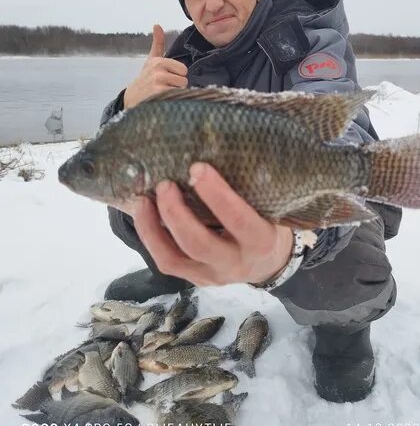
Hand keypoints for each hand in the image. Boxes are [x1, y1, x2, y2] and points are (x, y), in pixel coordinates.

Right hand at [124, 25, 187, 108]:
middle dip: (177, 86)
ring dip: (175, 95)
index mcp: (159, 62)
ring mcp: (158, 84)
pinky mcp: (159, 96)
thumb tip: (157, 25)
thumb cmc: (145, 79)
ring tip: (163, 95)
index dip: (177, 76)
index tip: (166, 79)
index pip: (183, 70)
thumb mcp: (151, 60)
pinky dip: (172, 102)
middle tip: (164, 88)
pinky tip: (162, 101)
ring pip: (181, 90)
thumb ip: (157, 44)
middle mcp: (158, 72)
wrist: (131, 99)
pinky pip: (177, 98)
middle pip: (184, 81)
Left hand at [132, 163, 293, 286]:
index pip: (238, 220)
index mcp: (261, 241)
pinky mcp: (194, 279)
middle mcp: (236, 262)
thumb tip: (214, 146)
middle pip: (199, 243)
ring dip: (154, 226)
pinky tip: (144, 213)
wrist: (269, 264)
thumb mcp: (269, 207)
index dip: (216, 194)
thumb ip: (248, 188)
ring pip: (175, 258)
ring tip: (144, 199)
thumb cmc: (268, 222)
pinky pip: (167, 262)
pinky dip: (150, 237)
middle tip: (165, 184)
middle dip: (177, 212)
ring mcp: (212, 275)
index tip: (198, 167)